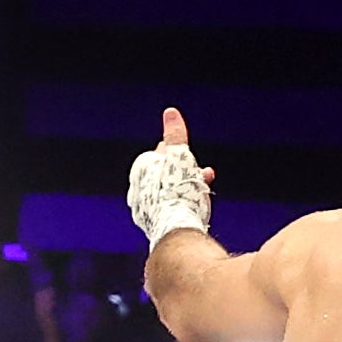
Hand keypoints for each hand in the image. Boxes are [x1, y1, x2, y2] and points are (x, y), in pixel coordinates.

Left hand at [127, 109, 215, 243]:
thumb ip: (175, 134)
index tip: (190, 158)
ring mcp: (144, 209)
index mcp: (139, 171)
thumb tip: (170, 113)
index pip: (161, 155)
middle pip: (167, 174)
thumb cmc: (178, 191)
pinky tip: (196, 208)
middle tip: (203, 174)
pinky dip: (184, 204)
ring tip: (204, 188)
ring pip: (170, 192)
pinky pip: (171, 209)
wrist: (177, 229)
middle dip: (188, 171)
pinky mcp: (154, 225)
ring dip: (190, 187)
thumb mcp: (179, 156)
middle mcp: (137, 190)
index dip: (180, 155)